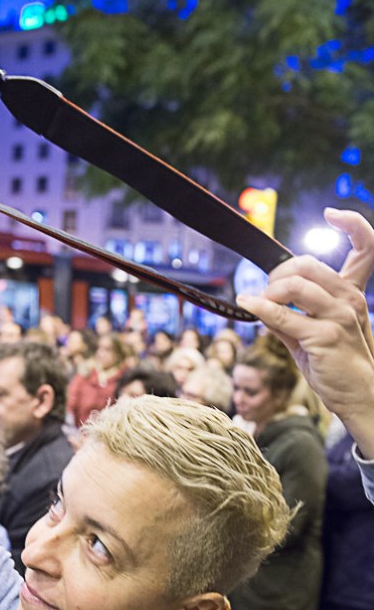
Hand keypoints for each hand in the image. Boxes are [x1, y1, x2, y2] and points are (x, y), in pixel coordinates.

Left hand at [237, 207, 373, 456]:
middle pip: (306, 265)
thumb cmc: (336, 365)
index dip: (353, 224)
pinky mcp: (323, 336)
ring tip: (261, 305)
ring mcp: (338, 316)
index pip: (366, 247)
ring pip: (294, 285)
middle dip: (278, 273)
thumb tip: (260, 305)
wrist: (359, 396)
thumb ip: (290, 316)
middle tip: (267, 291)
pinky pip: (281, 315)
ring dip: (268, 292)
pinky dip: (259, 307)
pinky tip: (247, 304)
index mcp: (352, 293)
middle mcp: (349, 299)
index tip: (333, 214)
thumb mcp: (316, 334)